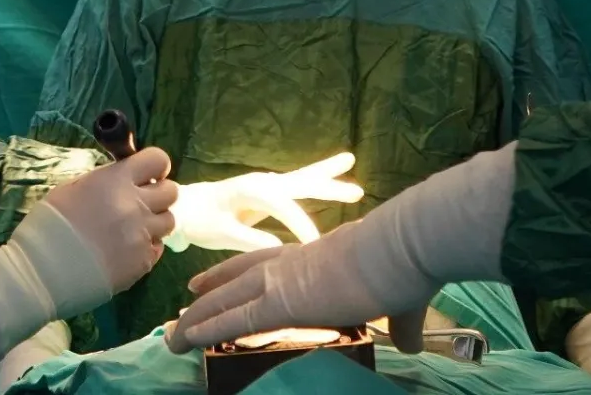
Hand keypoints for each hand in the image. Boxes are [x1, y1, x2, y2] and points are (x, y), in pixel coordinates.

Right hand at [43, 147, 178, 292]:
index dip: (155, 166)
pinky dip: (146, 246)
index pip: (157, 159)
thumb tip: (120, 180)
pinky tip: (125, 250)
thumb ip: (103, 181)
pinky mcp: (144, 262)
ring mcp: (143, 235)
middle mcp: (136, 204)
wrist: (45, 270)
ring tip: (133, 229)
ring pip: (169, 221)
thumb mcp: (72, 188)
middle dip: (159, 194)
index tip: (149, 175)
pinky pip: (157, 248)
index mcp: (116, 180)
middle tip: (142, 202)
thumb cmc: (49, 224)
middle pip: (171, 191)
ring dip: (155, 222)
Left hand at [164, 146, 515, 353]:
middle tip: (186, 300)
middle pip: (238, 277)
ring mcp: (282, 282)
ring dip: (198, 318)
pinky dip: (207, 330)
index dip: (237, 269)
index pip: (264, 260)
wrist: (402, 247)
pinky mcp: (282, 303)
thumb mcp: (402, 299)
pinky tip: (185, 338)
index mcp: (312, 256)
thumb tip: (417, 344)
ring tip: (173, 333)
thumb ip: (403, 323)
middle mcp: (289, 264)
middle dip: (210, 290)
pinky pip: (234, 320)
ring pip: (227, 300)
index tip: (217, 276)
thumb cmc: (405, 266)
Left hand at [167, 153, 363, 251]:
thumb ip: (249, 239)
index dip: (300, 226)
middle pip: (300, 182)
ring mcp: (266, 187)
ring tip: (350, 160)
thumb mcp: (220, 233)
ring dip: (326, 176)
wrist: (185, 208)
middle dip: (327, 184)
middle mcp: (262, 183)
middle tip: (358, 188)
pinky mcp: (268, 195)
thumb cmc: (200, 219)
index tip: (315, 246)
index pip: (283, 206)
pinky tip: (331, 182)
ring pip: (301, 180)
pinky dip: (315, 183)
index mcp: (250, 190)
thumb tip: (281, 251)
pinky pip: (296, 189)